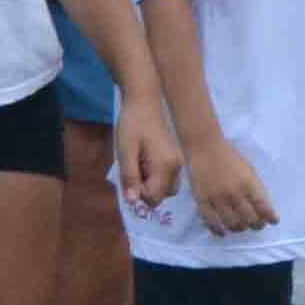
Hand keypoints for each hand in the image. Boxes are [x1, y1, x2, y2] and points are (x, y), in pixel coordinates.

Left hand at [110, 91, 182, 213]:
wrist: (144, 102)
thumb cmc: (132, 125)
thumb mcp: (126, 152)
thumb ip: (130, 178)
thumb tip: (132, 202)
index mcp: (166, 166)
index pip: (154, 197)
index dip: (138, 192)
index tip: (130, 174)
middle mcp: (176, 166)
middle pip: (162, 195)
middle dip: (145, 189)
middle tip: (135, 167)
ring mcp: (178, 162)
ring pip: (166, 188)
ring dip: (151, 183)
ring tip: (139, 163)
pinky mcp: (175, 158)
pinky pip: (167, 178)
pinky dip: (155, 176)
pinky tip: (145, 159)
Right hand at [187, 135, 275, 237]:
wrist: (205, 147)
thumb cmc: (230, 157)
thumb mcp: (249, 169)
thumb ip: (255, 187)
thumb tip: (262, 207)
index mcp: (248, 184)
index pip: (263, 207)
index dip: (270, 217)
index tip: (273, 221)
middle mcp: (234, 193)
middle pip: (249, 219)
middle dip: (256, 225)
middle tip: (257, 226)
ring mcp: (217, 198)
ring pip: (231, 223)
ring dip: (239, 229)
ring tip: (241, 227)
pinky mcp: (202, 200)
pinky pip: (211, 222)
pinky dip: (218, 230)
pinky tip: (223, 232)